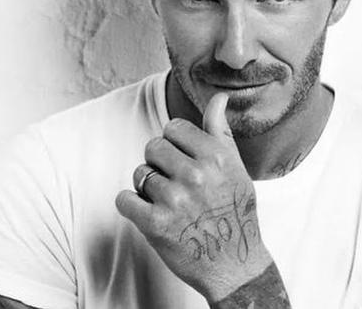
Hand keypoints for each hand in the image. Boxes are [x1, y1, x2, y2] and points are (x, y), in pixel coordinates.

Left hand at [116, 93, 272, 302]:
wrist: (235, 265)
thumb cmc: (236, 212)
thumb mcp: (237, 167)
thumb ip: (220, 130)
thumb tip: (218, 97)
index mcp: (216, 156)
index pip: (174, 128)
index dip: (175, 143)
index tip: (183, 158)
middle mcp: (196, 174)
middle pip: (153, 146)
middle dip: (160, 162)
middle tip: (175, 181)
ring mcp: (174, 199)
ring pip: (140, 172)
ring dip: (148, 186)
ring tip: (168, 201)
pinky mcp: (155, 224)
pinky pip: (124, 199)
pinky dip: (131, 204)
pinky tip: (148, 211)